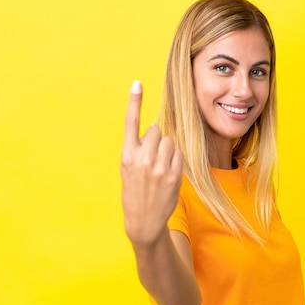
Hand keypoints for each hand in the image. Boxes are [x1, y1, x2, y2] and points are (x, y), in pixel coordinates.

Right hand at [121, 80, 182, 247]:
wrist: (144, 221)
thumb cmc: (135, 192)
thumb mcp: (128, 170)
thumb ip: (137, 148)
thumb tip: (154, 129)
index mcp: (126, 155)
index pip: (131, 123)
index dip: (134, 101)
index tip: (137, 83)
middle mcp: (142, 158)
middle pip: (156, 130)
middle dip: (156, 139)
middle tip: (152, 157)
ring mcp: (158, 166)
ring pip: (169, 140)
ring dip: (167, 149)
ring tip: (160, 167)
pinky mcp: (173, 174)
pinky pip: (178, 154)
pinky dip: (175, 160)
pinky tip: (168, 174)